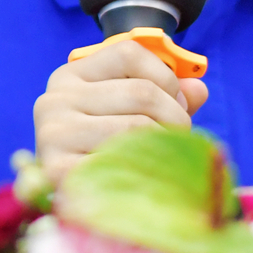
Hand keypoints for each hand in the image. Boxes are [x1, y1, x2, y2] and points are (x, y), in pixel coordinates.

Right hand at [34, 38, 210, 181]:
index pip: (129, 54)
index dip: (167, 78)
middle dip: (175, 117)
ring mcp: (53, 134)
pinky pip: (123, 162)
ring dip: (165, 146)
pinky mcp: (59, 170)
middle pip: (142, 94)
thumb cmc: (103, 149)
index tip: (178, 103)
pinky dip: (146, 171)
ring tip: (164, 160)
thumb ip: (165, 96)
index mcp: (71, 76)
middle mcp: (55, 99)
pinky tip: (146, 178)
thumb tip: (198, 90)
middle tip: (179, 139)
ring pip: (137, 127)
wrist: (72, 198)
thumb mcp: (128, 112)